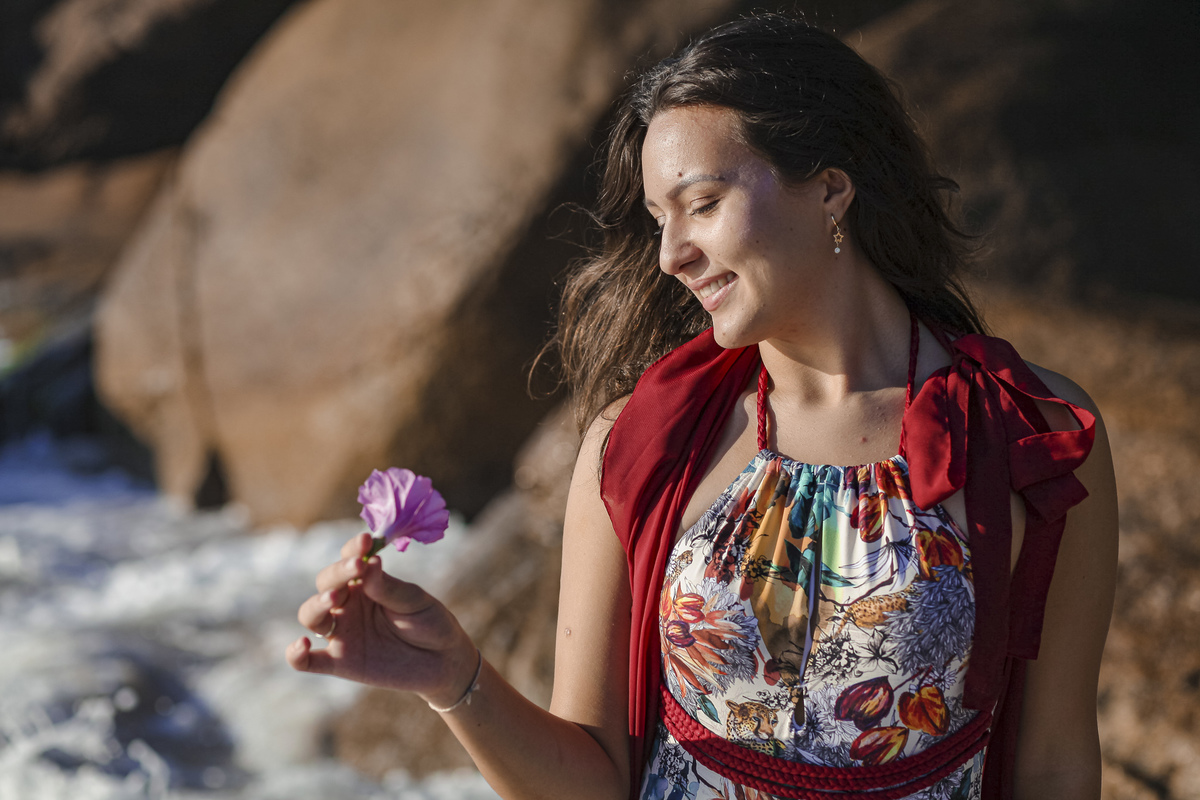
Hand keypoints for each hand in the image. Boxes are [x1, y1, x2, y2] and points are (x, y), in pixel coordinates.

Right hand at [286, 532, 477, 707]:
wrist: (442, 661)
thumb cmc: (428, 622)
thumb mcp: (413, 601)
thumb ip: (388, 587)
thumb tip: (369, 562)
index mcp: (364, 582)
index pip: (349, 559)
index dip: (353, 549)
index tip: (366, 541)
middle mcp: (347, 604)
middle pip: (325, 583)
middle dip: (337, 573)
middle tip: (356, 567)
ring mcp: (341, 632)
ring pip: (311, 616)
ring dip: (317, 604)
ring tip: (334, 598)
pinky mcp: (339, 662)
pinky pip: (309, 662)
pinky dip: (296, 655)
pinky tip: (300, 646)